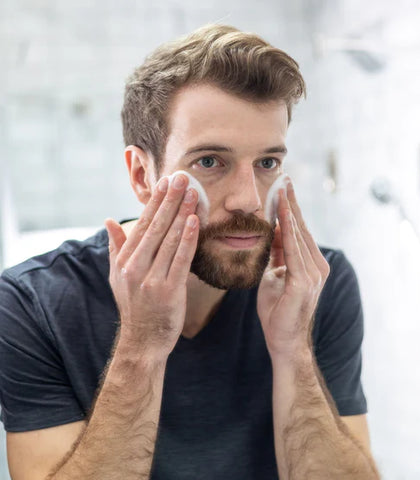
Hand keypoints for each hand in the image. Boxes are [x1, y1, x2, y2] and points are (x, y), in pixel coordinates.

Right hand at [105, 174, 198, 356]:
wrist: (143, 340)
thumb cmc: (134, 304)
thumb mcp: (118, 275)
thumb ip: (116, 246)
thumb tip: (110, 220)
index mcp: (125, 260)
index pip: (142, 224)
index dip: (155, 201)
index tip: (166, 182)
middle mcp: (135, 267)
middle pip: (156, 227)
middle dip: (170, 200)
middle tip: (182, 177)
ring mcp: (151, 279)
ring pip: (170, 240)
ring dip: (182, 214)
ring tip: (193, 193)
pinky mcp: (168, 291)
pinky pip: (180, 259)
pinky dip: (188, 239)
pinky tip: (195, 221)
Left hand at [257, 180, 329, 357]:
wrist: (284, 341)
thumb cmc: (278, 311)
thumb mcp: (274, 277)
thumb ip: (277, 256)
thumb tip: (271, 234)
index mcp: (310, 264)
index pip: (298, 231)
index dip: (291, 209)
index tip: (284, 188)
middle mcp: (317, 266)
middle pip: (301, 228)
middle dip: (291, 203)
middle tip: (285, 179)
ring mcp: (313, 273)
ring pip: (298, 234)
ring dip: (288, 210)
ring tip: (281, 189)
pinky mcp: (304, 281)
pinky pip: (293, 249)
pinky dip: (286, 229)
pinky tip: (280, 213)